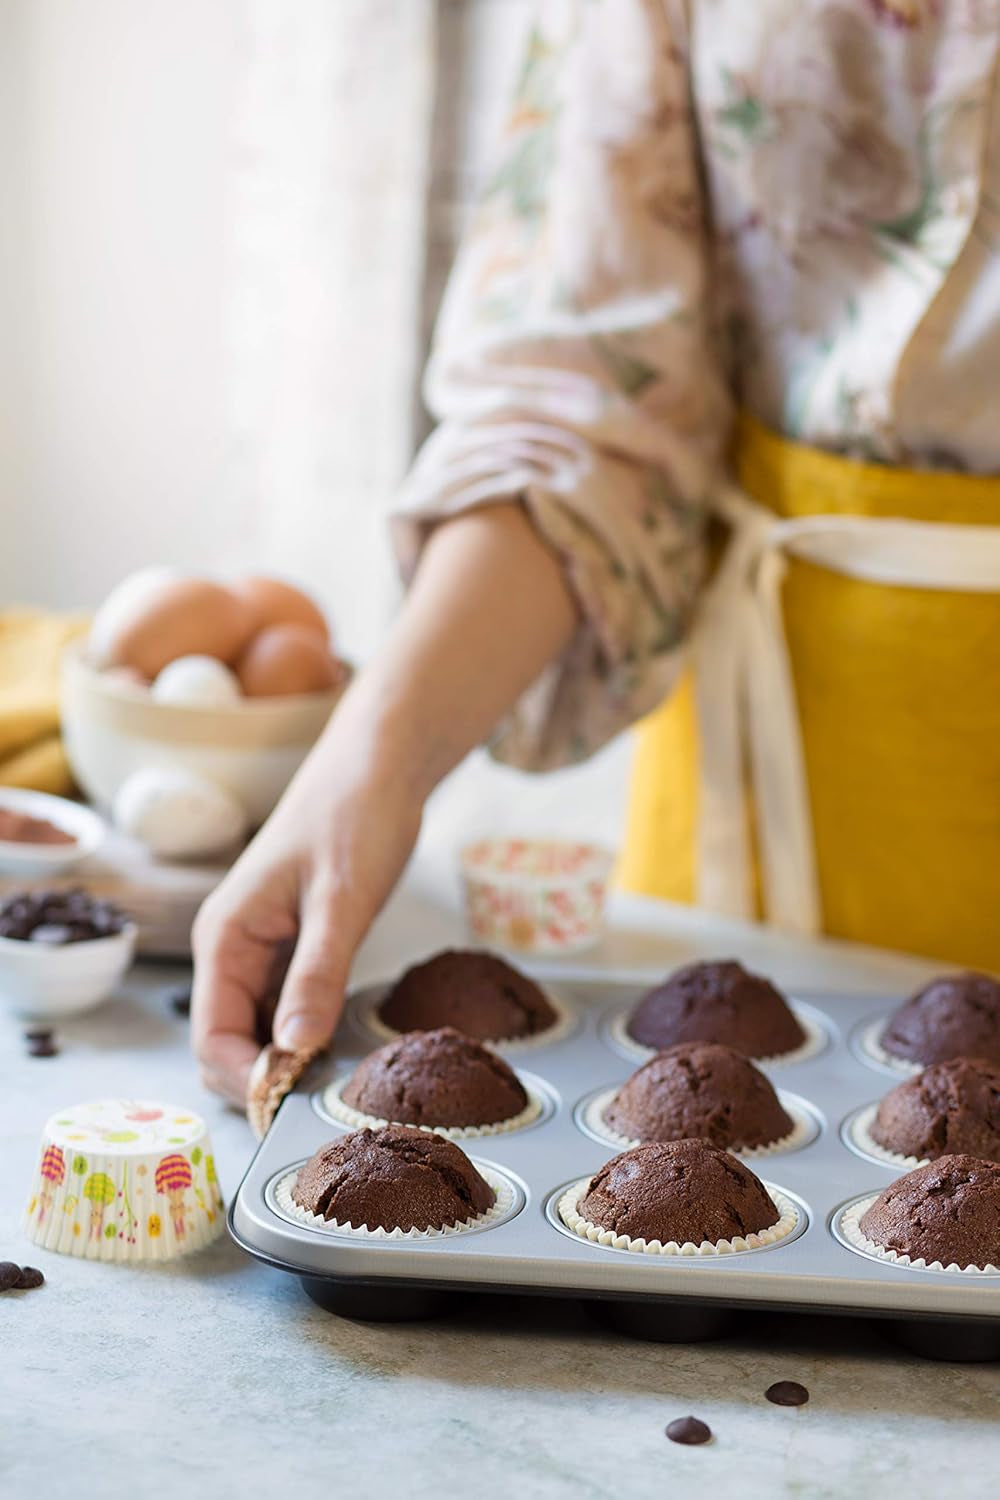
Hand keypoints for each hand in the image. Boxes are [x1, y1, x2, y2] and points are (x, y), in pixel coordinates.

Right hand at [192, 502, 575, 1104]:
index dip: (246, 1081)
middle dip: (266, 1079)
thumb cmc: (355, 814)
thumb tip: (292, 1051)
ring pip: (260, 1030)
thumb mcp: (342, 898)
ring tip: (341, 1078)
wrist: (380, 763)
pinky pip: (288, 1008)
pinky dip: (309, 1033)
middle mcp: (233, 949)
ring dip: (290, 1060)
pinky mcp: (294, 947)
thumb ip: (317, 975)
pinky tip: (345, 1043)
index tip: (294, 1109)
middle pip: (228, 1044)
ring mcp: (263, 949)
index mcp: (227, 936)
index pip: (211, 1039)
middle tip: (328, 1100)